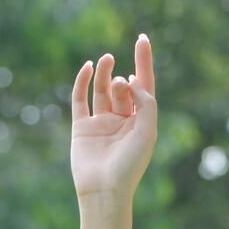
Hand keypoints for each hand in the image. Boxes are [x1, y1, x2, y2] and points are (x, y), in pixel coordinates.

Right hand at [70, 33, 157, 199]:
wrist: (104, 189)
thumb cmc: (130, 165)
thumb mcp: (147, 133)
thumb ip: (146, 104)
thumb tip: (133, 80)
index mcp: (142, 123)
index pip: (144, 86)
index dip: (144, 62)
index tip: (142, 39)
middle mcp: (122, 121)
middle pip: (124, 89)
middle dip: (124, 80)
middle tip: (123, 82)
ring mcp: (101, 123)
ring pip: (103, 90)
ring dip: (106, 73)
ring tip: (107, 59)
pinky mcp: (82, 127)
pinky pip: (81, 99)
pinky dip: (83, 82)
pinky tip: (89, 67)